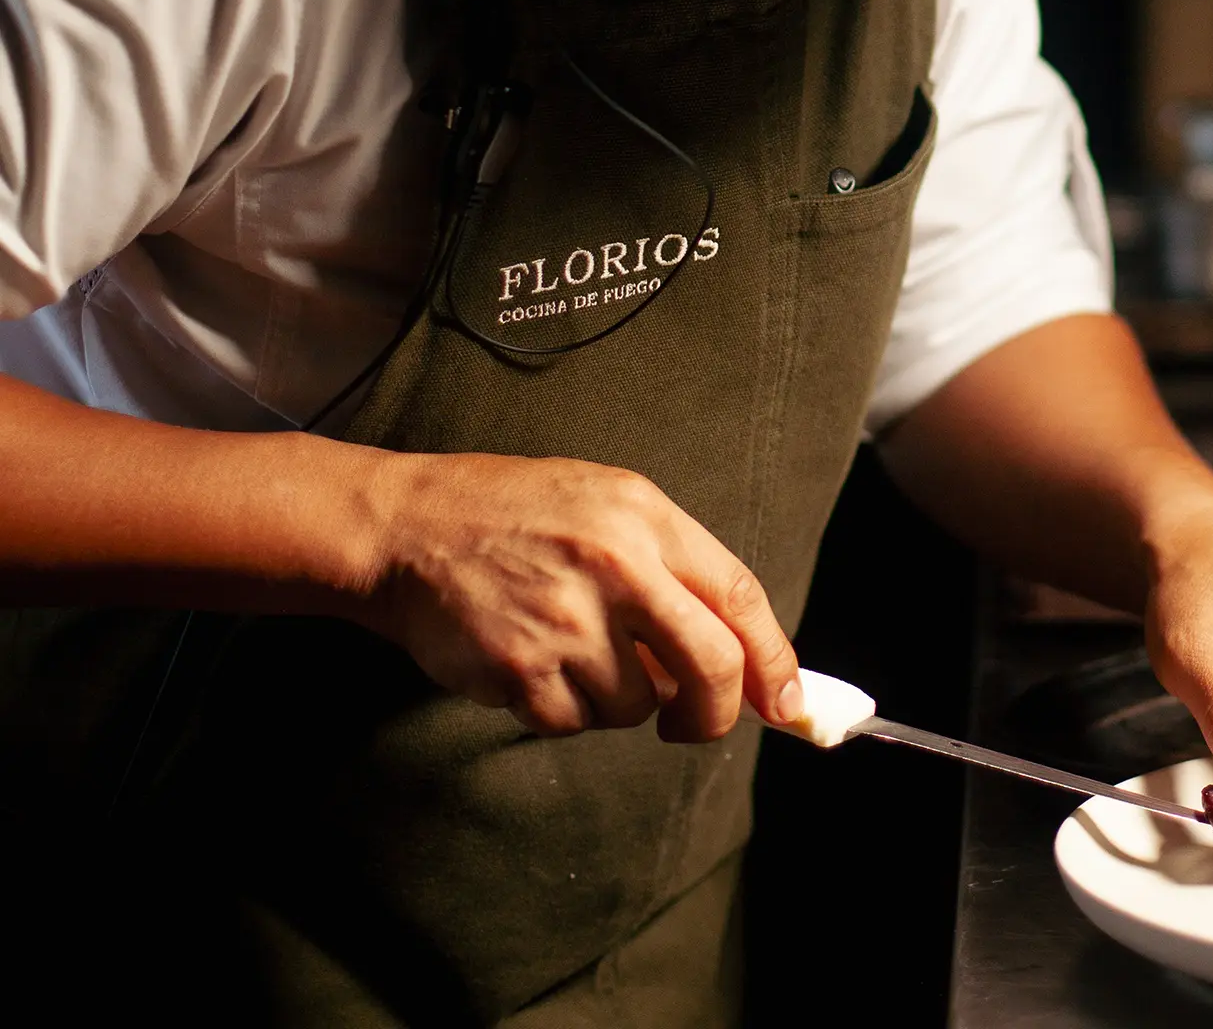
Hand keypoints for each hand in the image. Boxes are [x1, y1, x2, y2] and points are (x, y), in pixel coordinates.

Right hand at [360, 452, 802, 739]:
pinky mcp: (521, 668)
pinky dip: (561, 709)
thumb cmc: (515, 514)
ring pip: (635, 707)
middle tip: (695, 721)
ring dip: (615, 699)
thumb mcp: (608, 505)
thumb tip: (738, 660)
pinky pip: (572, 723)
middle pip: (711, 668)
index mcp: (646, 519)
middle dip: (716, 712)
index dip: (775, 660)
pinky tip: (532, 663)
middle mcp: (616, 568)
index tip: (789, 704)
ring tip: (571, 649)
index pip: (740, 598)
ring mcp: (568, 622)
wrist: (406, 528)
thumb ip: (674, 570)